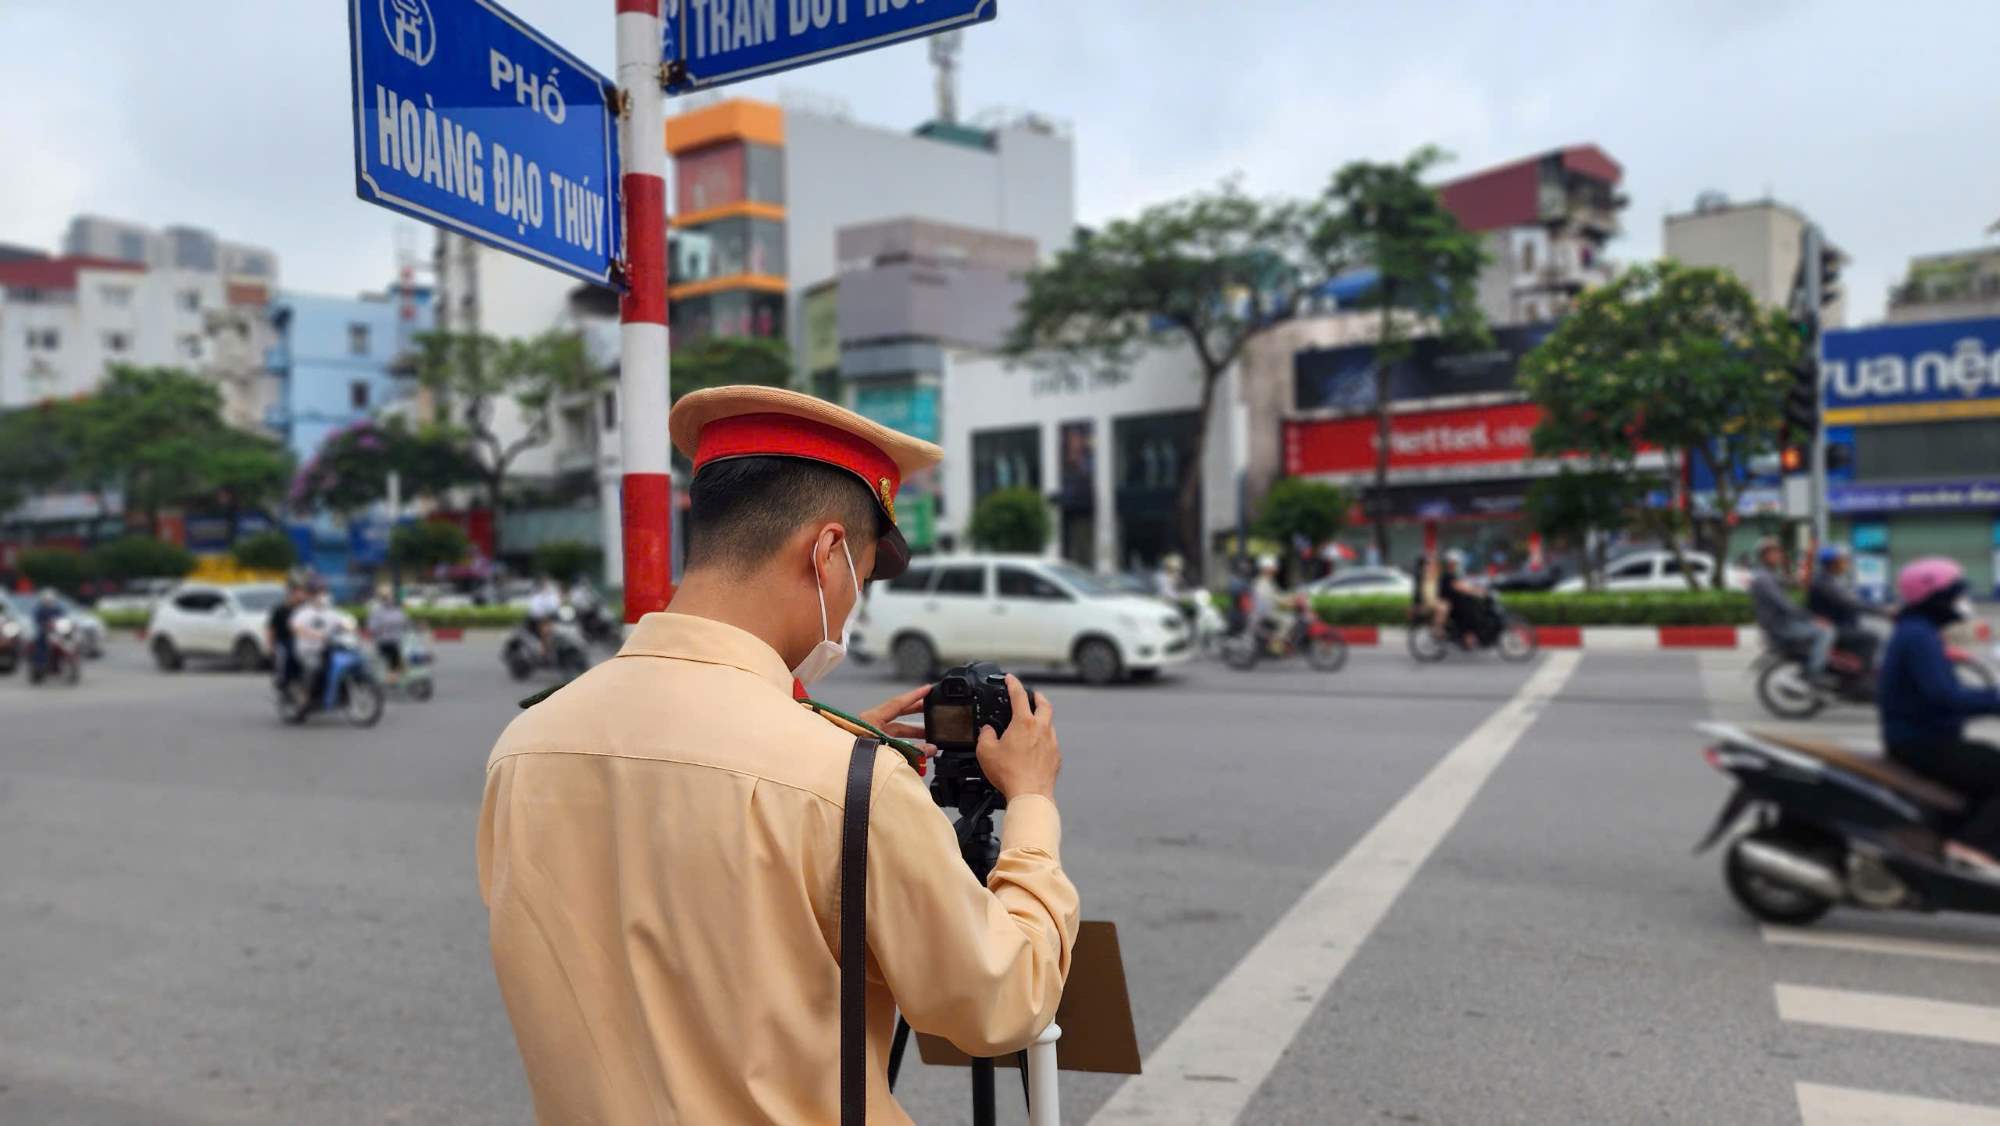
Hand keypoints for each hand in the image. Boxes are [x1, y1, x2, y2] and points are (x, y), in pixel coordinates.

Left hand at [859, 684, 934, 756]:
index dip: (914, 696)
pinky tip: (915, 751)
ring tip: (929, 735)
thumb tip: (931, 749)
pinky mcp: (871, 749)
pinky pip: (892, 743)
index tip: (928, 689)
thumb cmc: (855, 756)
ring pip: (896, 731)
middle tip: (932, 710)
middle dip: (917, 714)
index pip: (897, 703)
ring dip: (913, 733)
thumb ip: (912, 750)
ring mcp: (870, 737)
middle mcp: (871, 725)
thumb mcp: (888, 749)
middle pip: (899, 716)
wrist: (841, 773)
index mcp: (872, 719)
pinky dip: (905, 745)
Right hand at [976, 675, 1059, 801]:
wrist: (1030, 794)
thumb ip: (985, 736)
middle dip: (1037, 696)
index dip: (1013, 683)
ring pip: (1049, 723)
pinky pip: (1051, 742)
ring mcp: (1051, 742)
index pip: (1019, 695)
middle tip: (1032, 695)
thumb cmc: (1010, 774)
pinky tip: (1036, 746)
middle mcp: (1041, 729)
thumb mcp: (986, 752)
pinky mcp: (1055, 757)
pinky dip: (1044, 739)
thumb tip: (987, 731)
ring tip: (1033, 722)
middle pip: (1044, 704)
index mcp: (1023, 723)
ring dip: (1042, 718)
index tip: (1010, 679)